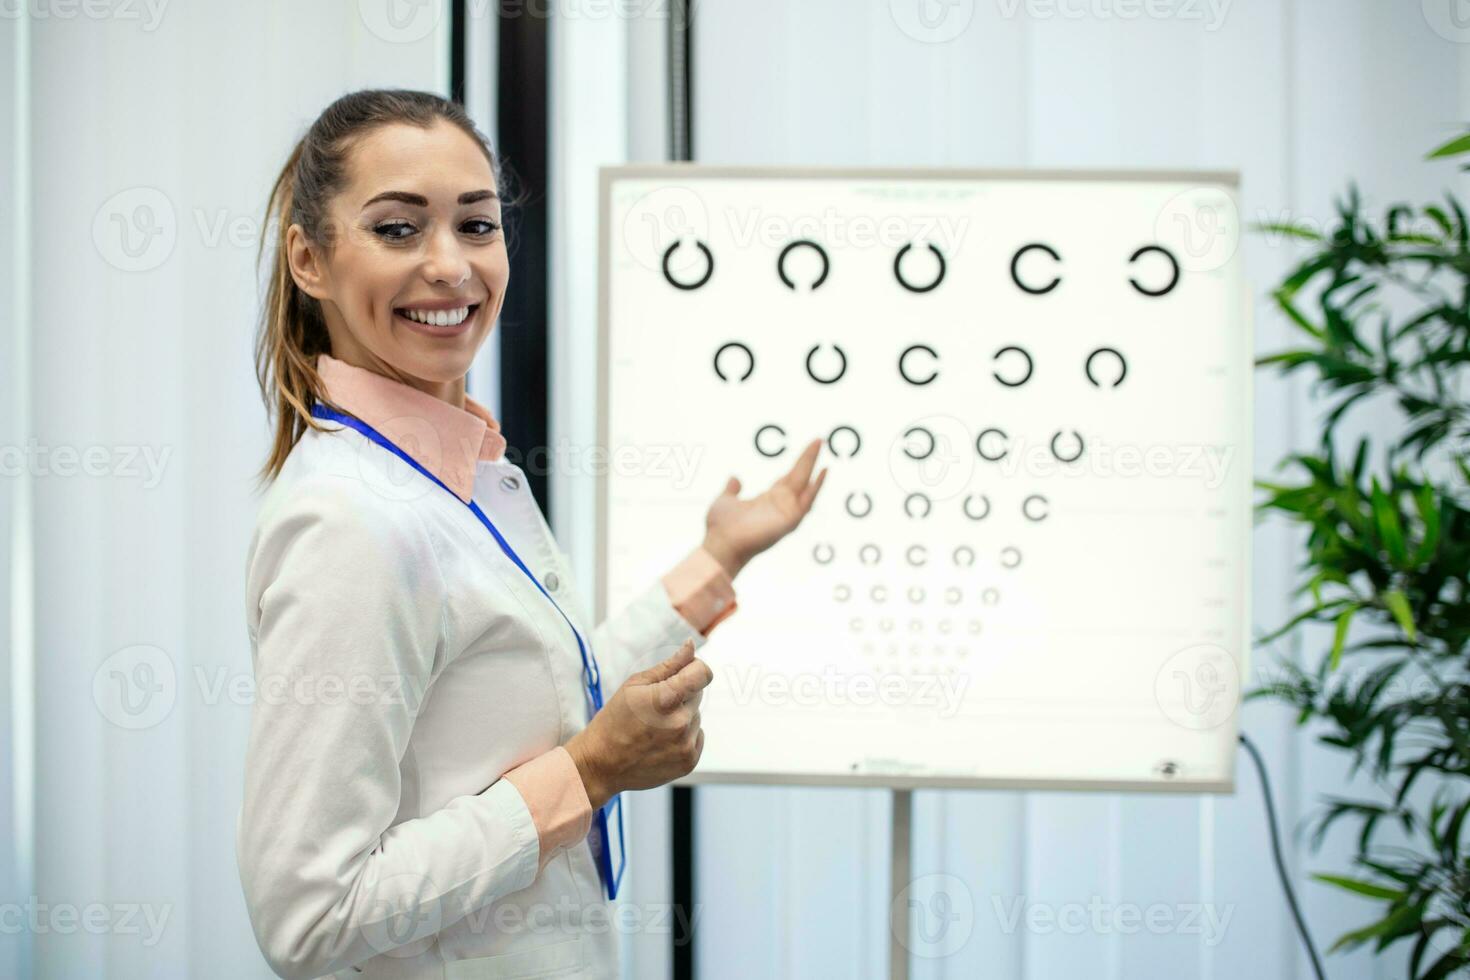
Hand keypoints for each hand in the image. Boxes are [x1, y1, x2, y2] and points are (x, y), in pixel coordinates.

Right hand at [563, 639, 712, 808]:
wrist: (601, 764)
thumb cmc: (614, 721)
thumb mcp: (634, 685)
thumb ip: (669, 665)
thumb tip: (691, 646)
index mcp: (666, 699)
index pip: (703, 673)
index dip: (695, 668)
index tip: (683, 672)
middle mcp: (680, 723)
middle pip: (698, 694)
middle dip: (682, 694)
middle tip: (655, 706)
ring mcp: (685, 745)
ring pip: (696, 716)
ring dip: (682, 716)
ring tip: (654, 727)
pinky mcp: (689, 761)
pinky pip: (697, 736)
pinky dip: (684, 736)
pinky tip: (661, 741)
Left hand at [702, 437, 827, 578]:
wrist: (719, 545)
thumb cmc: (720, 528)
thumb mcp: (725, 500)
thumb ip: (732, 490)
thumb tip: (734, 478)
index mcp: (768, 501)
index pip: (788, 478)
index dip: (798, 464)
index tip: (807, 449)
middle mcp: (781, 506)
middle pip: (800, 477)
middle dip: (809, 458)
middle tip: (819, 439)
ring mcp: (787, 513)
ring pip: (806, 484)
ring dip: (814, 465)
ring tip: (819, 444)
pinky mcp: (790, 520)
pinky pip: (808, 501)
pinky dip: (817, 487)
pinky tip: (823, 471)